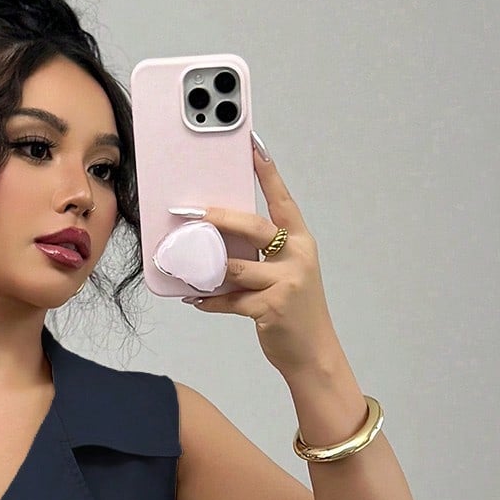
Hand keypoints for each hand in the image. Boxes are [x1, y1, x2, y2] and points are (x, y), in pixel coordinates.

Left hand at [179, 133, 342, 380]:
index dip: (267, 173)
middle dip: (221, 219)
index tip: (253, 147)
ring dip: (207, 269)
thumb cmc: (297, 310)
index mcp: (301, 242)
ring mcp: (286, 283)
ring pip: (235, 267)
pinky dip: (209, 301)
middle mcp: (296, 257)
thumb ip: (264, 255)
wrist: (314, 352)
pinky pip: (230, 300)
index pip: (282, 201)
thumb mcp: (289, 274)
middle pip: (253, 228)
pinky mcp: (271, 308)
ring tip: (186, 266)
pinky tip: (195, 300)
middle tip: (194, 213)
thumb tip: (222, 241)